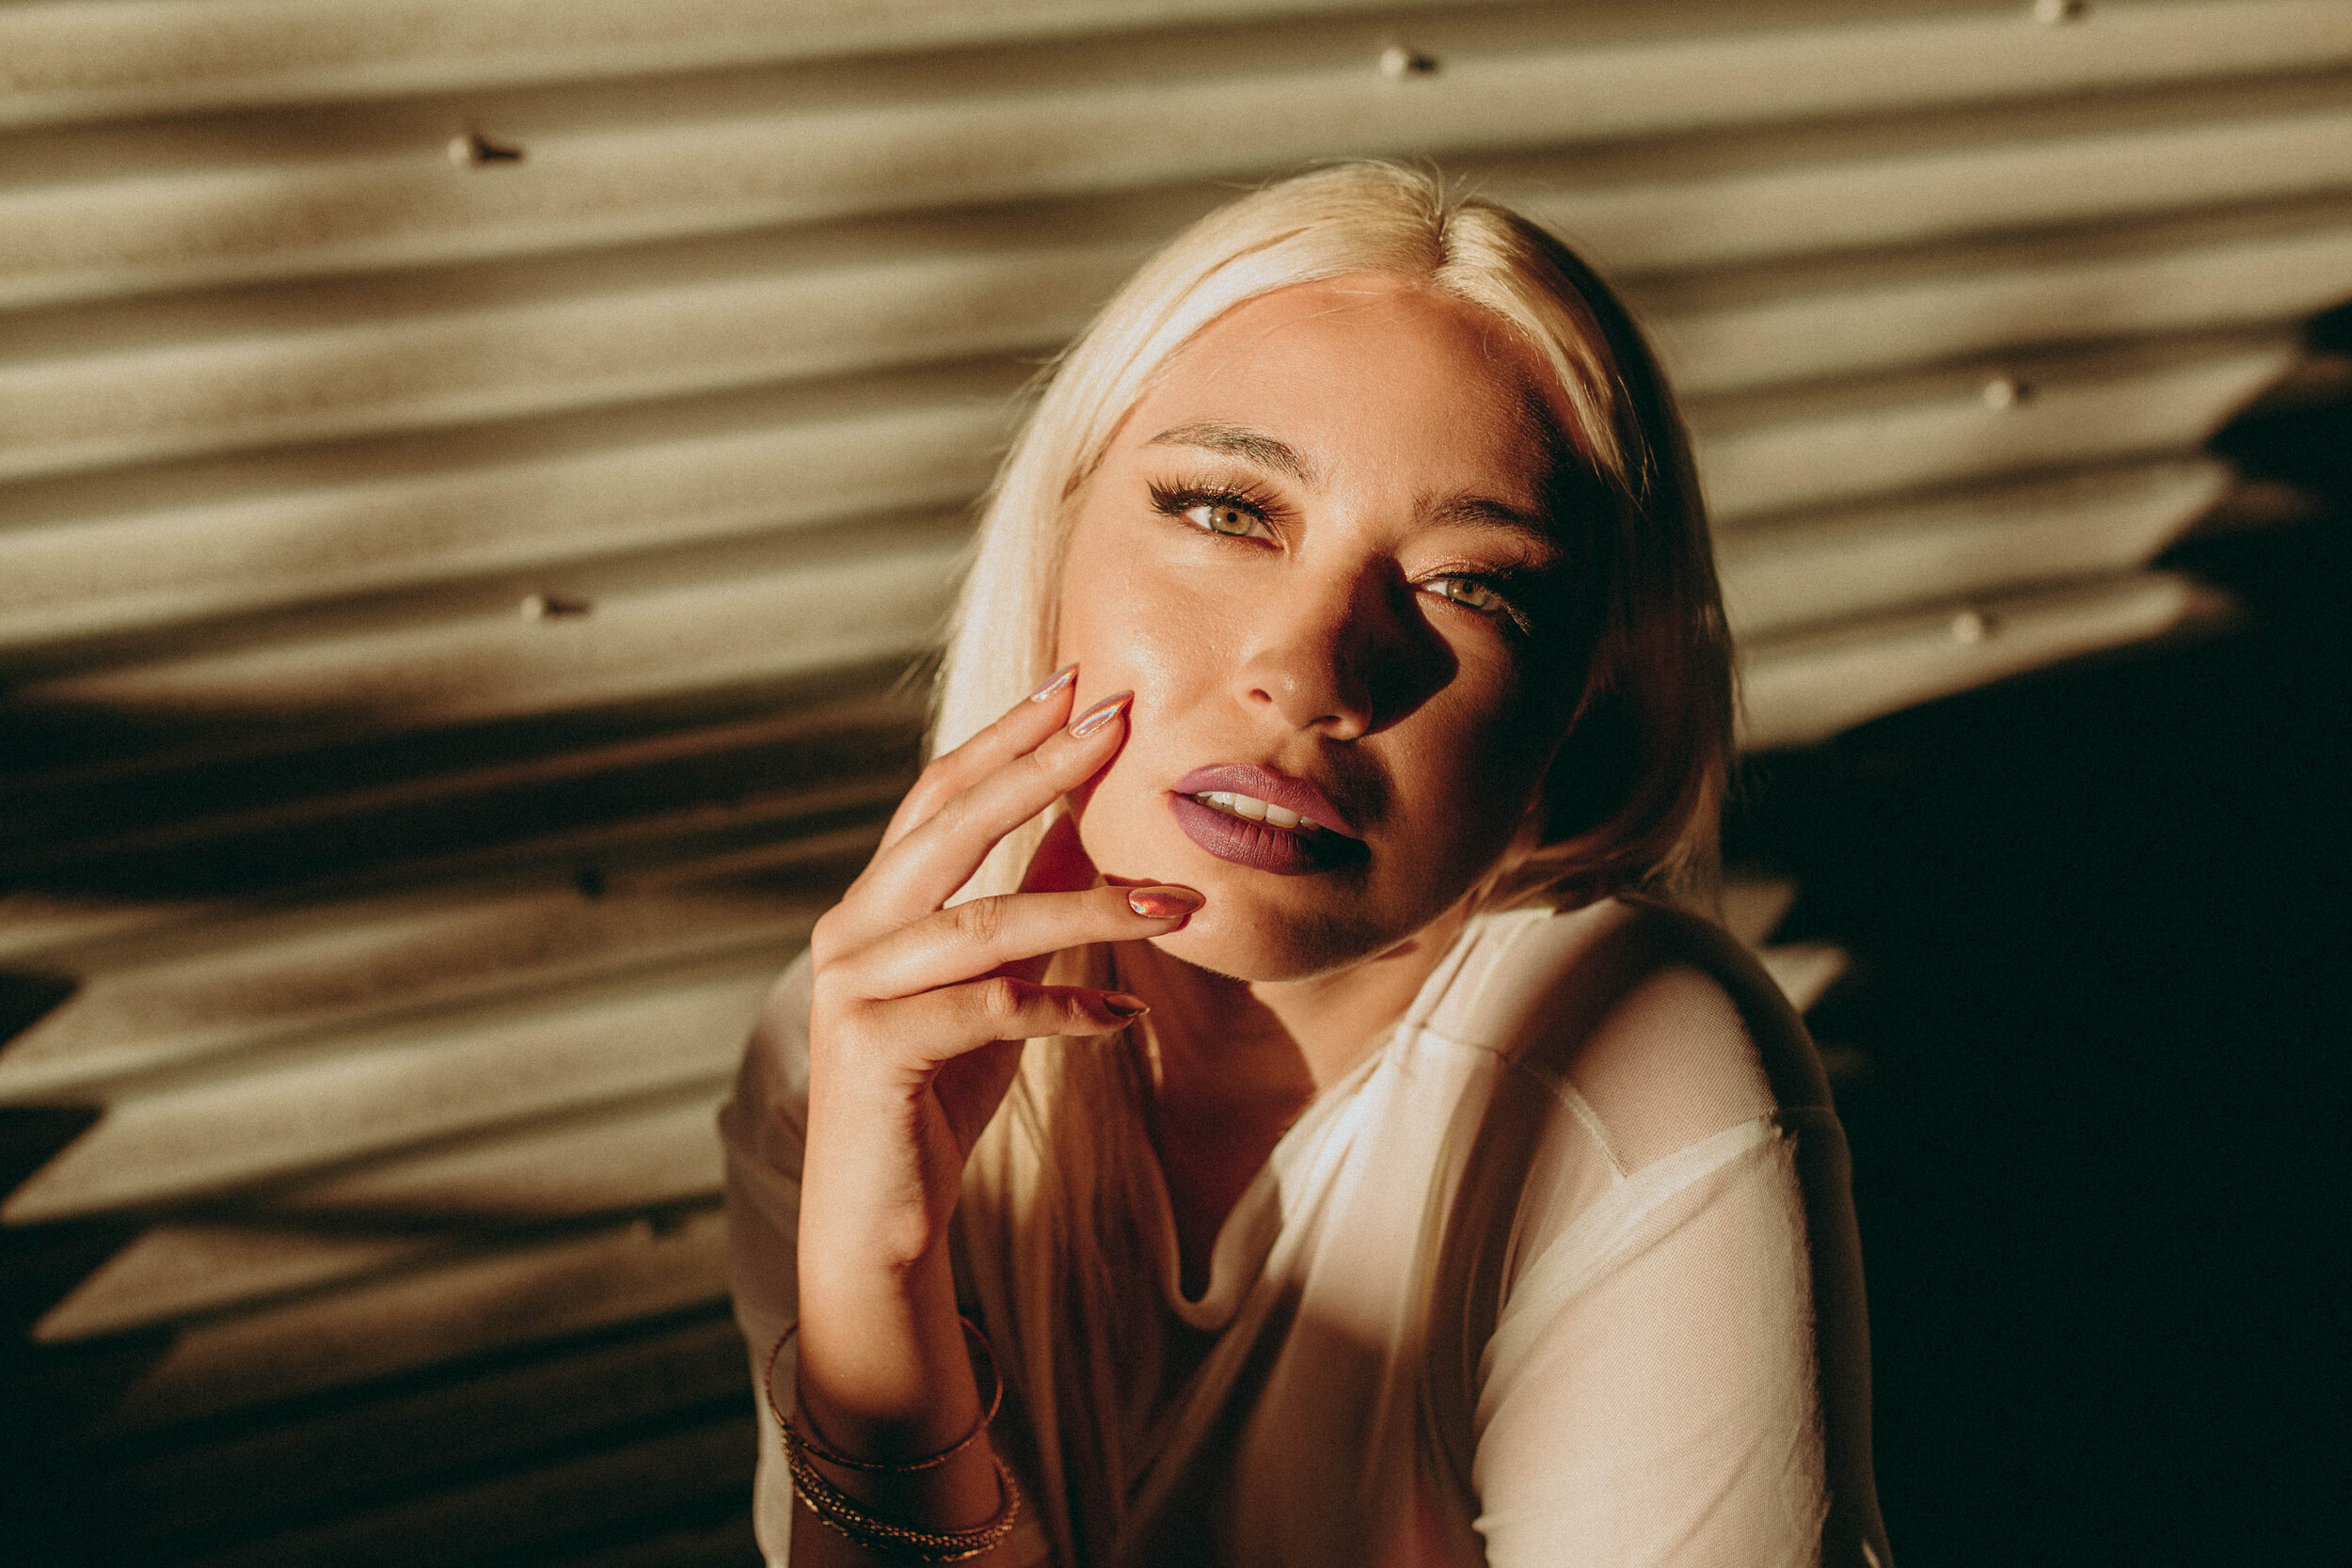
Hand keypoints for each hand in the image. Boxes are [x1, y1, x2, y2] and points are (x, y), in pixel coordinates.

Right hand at [798, 668, 1203, 1281]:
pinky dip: (1064, 1010)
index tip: (1080, 685)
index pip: (940, 794)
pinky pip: (988, 1011)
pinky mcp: (872, 1052)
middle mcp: (851, 931)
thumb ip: (1019, 906)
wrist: (877, 1221)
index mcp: (874, 904)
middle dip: (1038, 768)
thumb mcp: (990, 987)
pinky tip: (1123, 1020)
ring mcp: (852, 989)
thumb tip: (1080, 827)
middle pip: (949, 826)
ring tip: (1172, 903)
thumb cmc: (933, 1097)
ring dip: (1088, 907)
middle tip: (1118, 720)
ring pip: (983, 923)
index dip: (1008, 737)